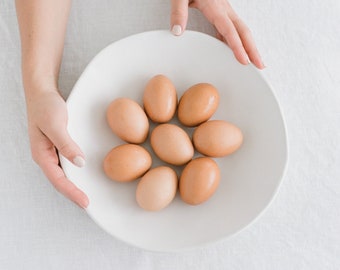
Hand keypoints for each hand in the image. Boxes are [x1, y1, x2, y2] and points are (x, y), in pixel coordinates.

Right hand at [26, 89, 88, 207]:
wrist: (42, 91)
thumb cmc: (45, 106)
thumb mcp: (55, 124)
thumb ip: (66, 144)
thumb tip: (80, 163)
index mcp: (42, 155)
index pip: (58, 180)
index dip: (72, 193)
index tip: (86, 202)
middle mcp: (46, 156)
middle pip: (60, 181)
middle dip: (73, 194)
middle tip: (88, 204)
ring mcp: (51, 152)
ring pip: (63, 174)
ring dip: (74, 185)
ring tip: (86, 195)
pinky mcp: (58, 145)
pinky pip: (66, 164)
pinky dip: (75, 172)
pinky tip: (83, 175)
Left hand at [170, 0, 264, 68]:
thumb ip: (178, 12)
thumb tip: (178, 31)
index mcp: (215, 6)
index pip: (229, 30)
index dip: (238, 47)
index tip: (244, 61)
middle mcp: (224, 8)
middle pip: (243, 31)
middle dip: (253, 49)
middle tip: (260, 65)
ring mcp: (224, 9)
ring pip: (241, 29)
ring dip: (249, 46)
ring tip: (253, 61)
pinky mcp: (221, 10)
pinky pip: (232, 28)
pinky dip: (237, 41)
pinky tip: (235, 50)